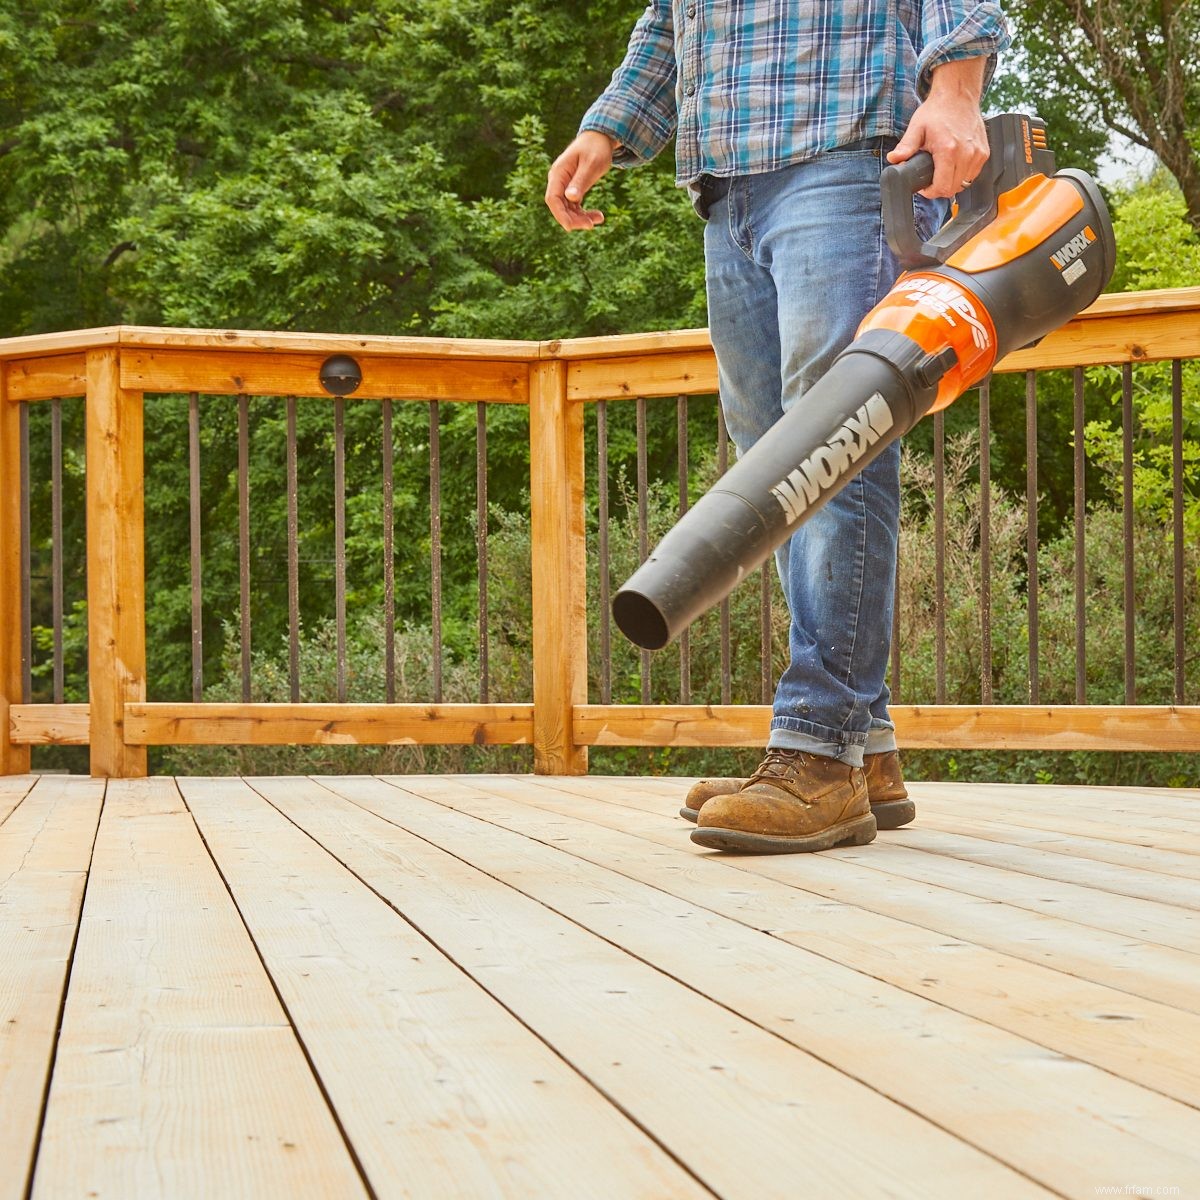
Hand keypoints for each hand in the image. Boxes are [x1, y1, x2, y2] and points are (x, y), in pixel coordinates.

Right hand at [545, 131, 616, 229]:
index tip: (571, 227)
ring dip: (581, 218)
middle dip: (574, 219)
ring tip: (599, 218)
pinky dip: (585, 213)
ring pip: (568, 209)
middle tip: (591, 225)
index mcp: (558, 173)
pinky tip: (598, 216)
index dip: (560, 215)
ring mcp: (564, 186)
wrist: (599, 138)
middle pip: (560, 207)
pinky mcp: (572, 190)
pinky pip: (575, 207)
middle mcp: (558, 181)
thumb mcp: (591, 164)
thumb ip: (581, 181)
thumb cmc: (596, 148)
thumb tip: (570, 198)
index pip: (552, 199)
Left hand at [887, 58, 988, 198]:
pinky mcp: (984, 152)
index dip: (930, 192)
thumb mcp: (916, 128)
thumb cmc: (938, 110)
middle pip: (953, 189)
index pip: (942, 187)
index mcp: (948, 150)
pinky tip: (954, 164)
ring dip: (952, 181)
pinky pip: (973, 174)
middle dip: (939, 188)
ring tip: (942, 170)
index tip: (925, 187)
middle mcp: (966, 153)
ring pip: (964, 183)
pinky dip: (963, 174)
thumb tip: (894, 160)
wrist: (958, 95)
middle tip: (931, 179)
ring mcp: (977, 153)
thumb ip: (905, 147)